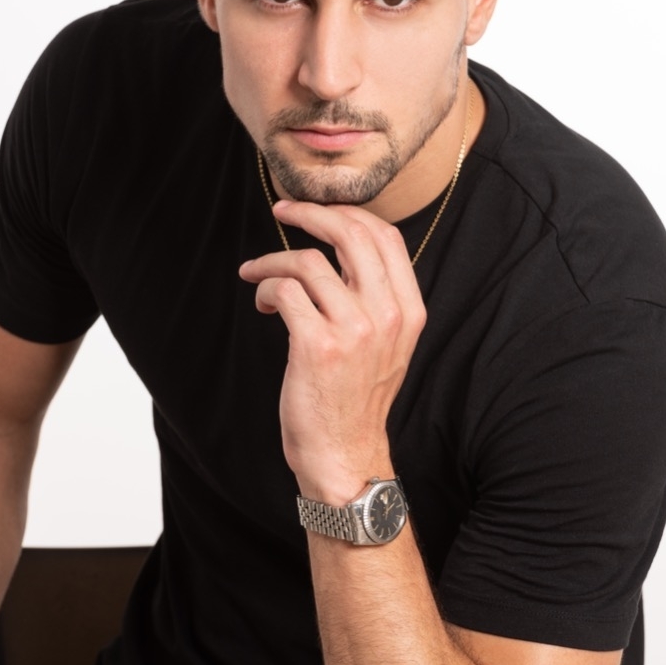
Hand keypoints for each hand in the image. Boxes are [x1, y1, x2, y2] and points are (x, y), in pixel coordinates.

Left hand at [239, 201, 425, 502]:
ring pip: (308, 262)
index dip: (349, 212)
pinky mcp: (317, 346)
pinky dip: (265, 289)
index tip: (320, 210)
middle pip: (350, 234)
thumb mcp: (387, 345)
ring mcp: (354, 330)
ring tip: (257, 274)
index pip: (385, 237)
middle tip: (282, 210)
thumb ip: (375, 299)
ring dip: (272, 261)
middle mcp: (387, 315)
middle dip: (310, 213)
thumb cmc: (356, 399)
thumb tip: (341, 250)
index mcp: (409, 310)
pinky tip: (262, 304)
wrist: (345, 454)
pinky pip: (284, 291)